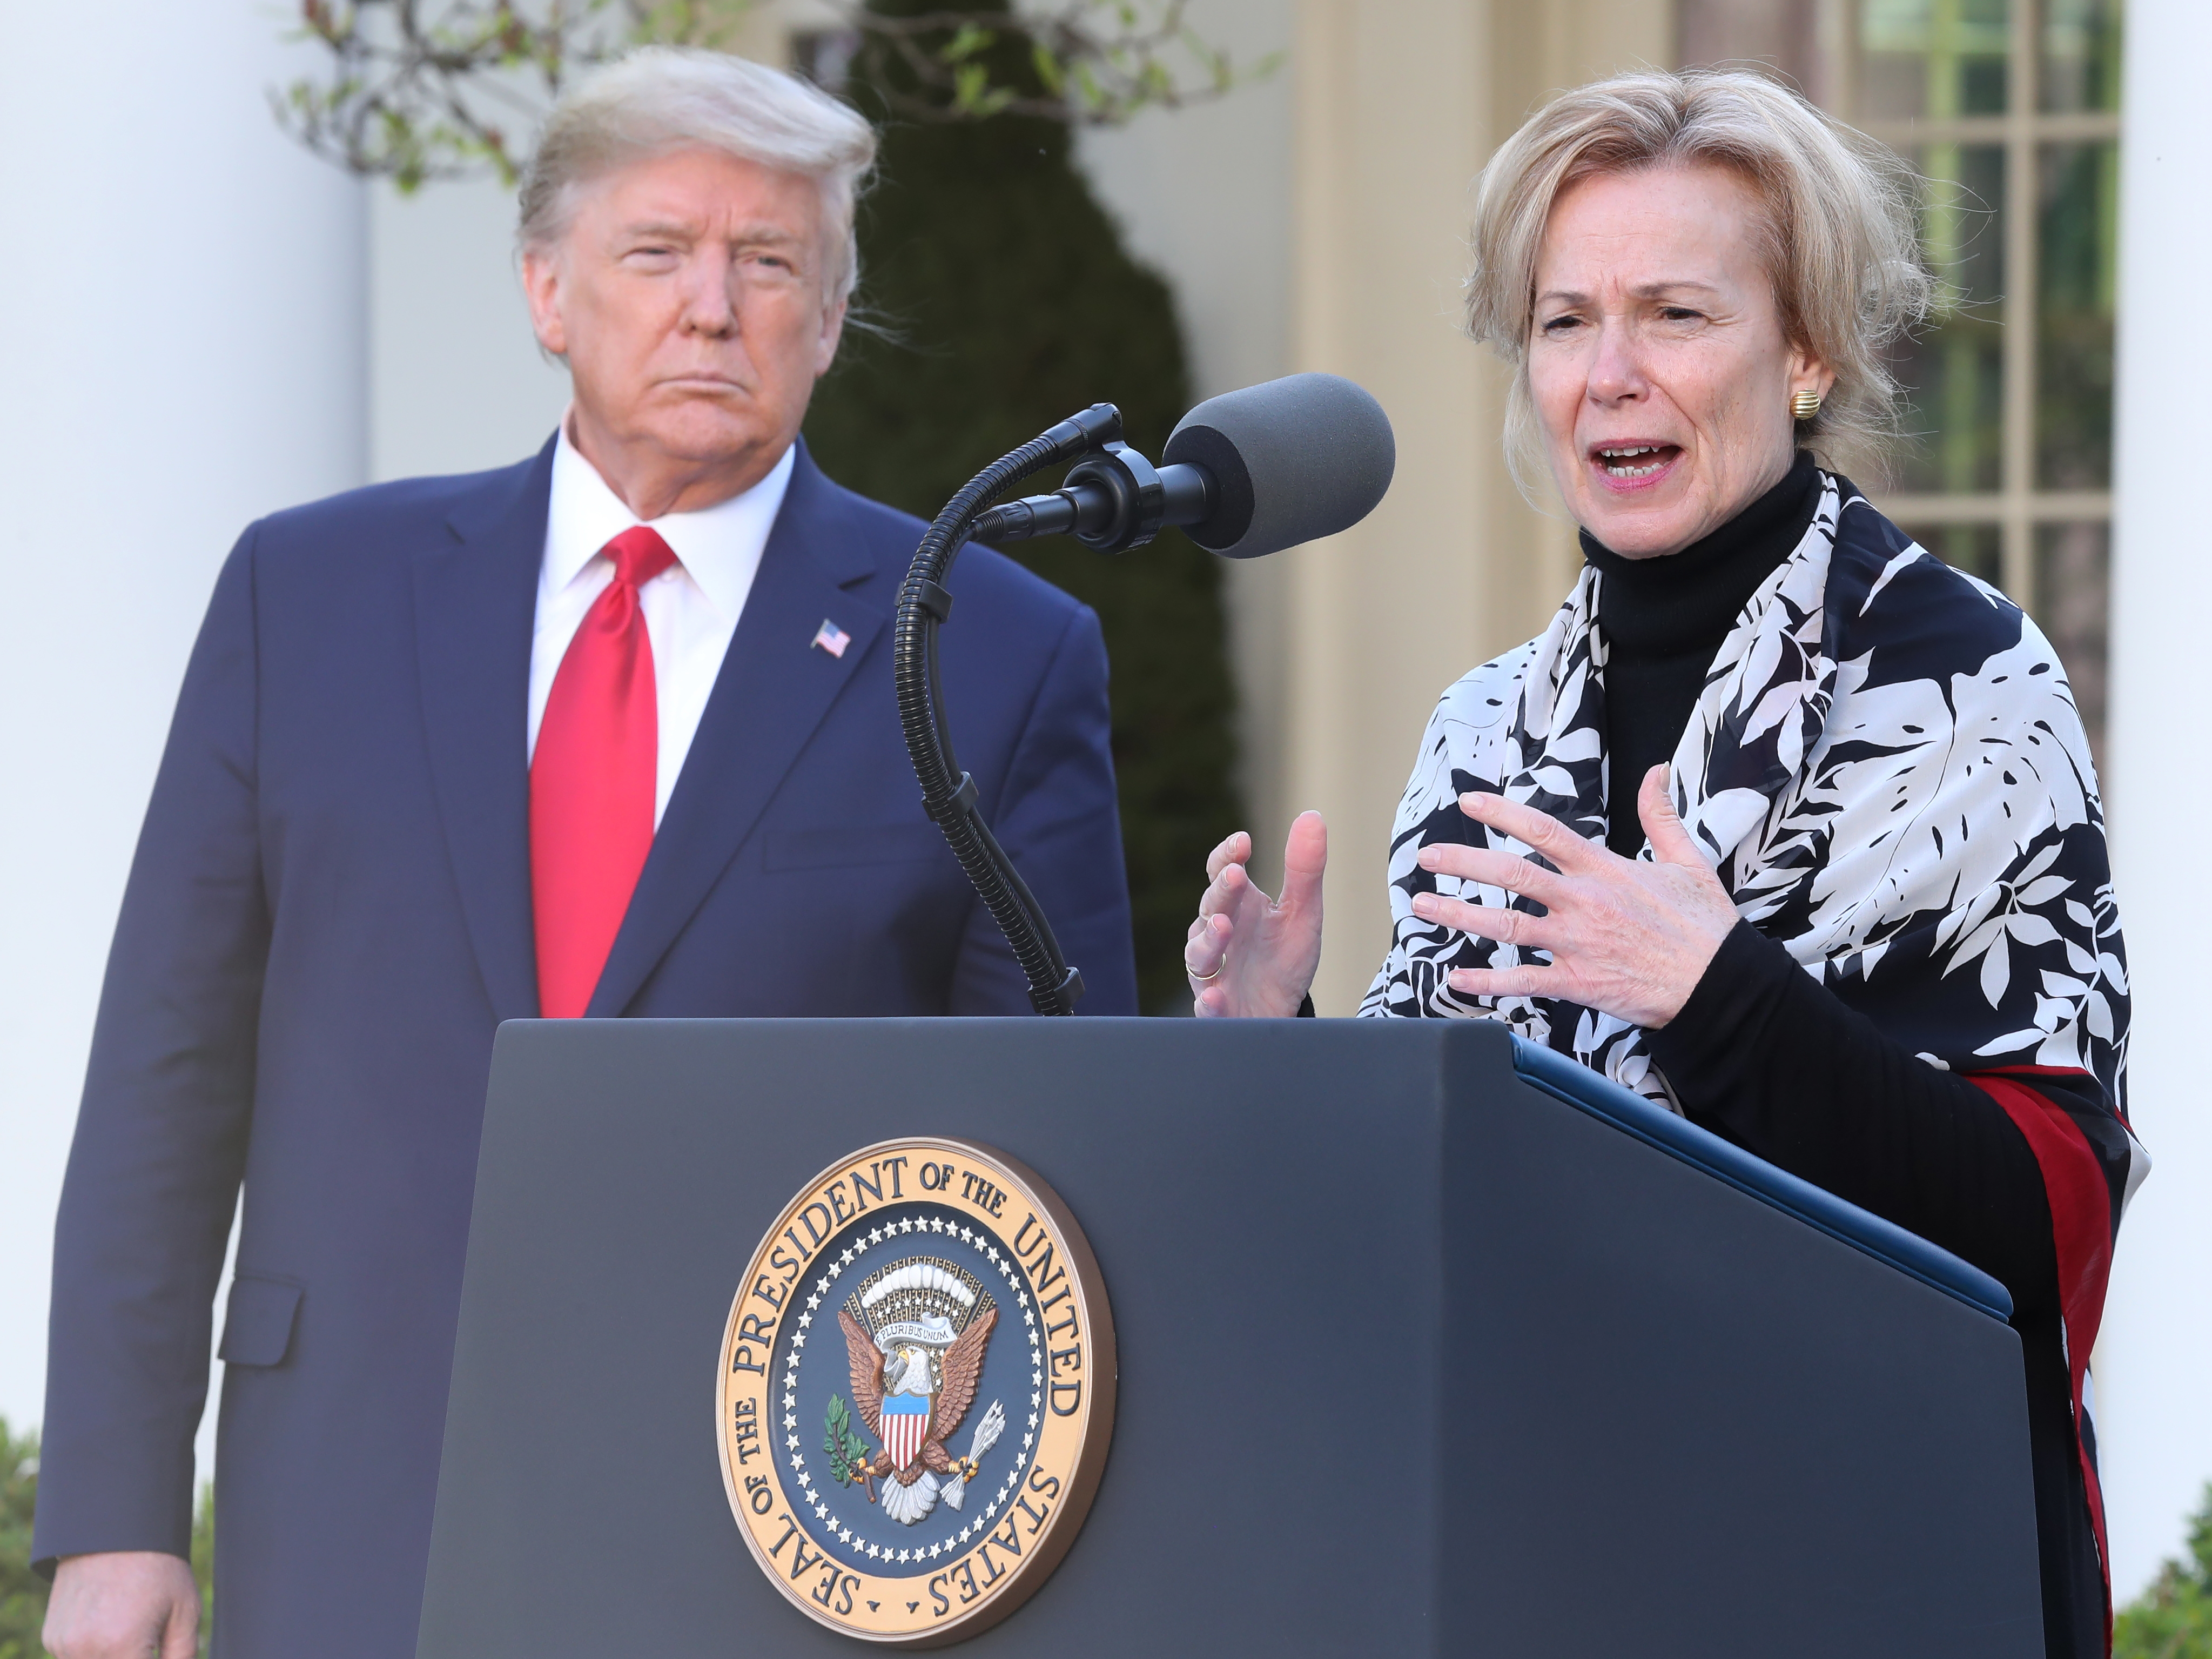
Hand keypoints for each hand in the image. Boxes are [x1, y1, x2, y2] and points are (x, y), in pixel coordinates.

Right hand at [44, 1551, 200, 1658]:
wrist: (115, 1532)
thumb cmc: (158, 1569)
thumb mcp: (185, 1611)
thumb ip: (182, 1655)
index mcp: (122, 1648)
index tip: (156, 1649)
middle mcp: (86, 1651)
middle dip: (132, 1656)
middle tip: (145, 1636)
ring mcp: (63, 1646)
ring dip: (112, 1655)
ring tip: (129, 1625)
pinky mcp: (52, 1638)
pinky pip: (74, 1658)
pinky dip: (92, 1651)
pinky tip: (109, 1622)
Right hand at [1185, 811, 1326, 1016]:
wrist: (1279, 1011)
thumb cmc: (1284, 959)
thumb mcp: (1303, 913)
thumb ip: (1305, 869)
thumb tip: (1312, 816)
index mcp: (1238, 905)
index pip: (1222, 871)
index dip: (1228, 854)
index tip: (1244, 842)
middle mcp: (1218, 932)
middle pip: (1211, 905)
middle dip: (1221, 891)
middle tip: (1235, 875)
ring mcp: (1213, 971)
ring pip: (1200, 953)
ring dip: (1209, 940)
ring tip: (1223, 928)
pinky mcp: (1215, 1008)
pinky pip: (1206, 1005)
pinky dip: (1208, 1001)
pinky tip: (1215, 996)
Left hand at [1409, 765, 1736, 1027]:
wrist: (1722, 985)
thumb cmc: (1706, 927)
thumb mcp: (1688, 860)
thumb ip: (1660, 816)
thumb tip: (1655, 772)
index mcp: (1604, 869)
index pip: (1543, 831)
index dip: (1502, 813)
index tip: (1468, 802)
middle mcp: (1583, 902)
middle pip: (1511, 874)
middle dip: (1462, 863)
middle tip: (1426, 857)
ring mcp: (1577, 943)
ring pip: (1505, 925)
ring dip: (1458, 916)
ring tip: (1421, 907)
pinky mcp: (1579, 983)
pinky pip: (1523, 980)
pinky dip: (1486, 981)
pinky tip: (1454, 978)